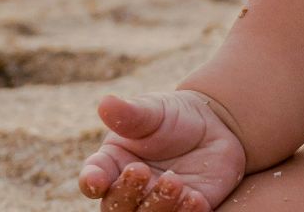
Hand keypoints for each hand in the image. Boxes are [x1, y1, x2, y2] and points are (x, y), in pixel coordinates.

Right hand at [78, 90, 247, 210]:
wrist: (212, 124)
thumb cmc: (170, 116)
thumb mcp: (152, 111)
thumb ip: (129, 113)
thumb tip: (106, 102)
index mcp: (110, 165)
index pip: (93, 179)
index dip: (91, 182)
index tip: (95, 180)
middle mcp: (129, 190)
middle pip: (116, 206)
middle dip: (127, 193)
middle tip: (141, 170)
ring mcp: (156, 203)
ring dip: (158, 205)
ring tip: (174, 181)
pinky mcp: (186, 210)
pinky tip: (195, 199)